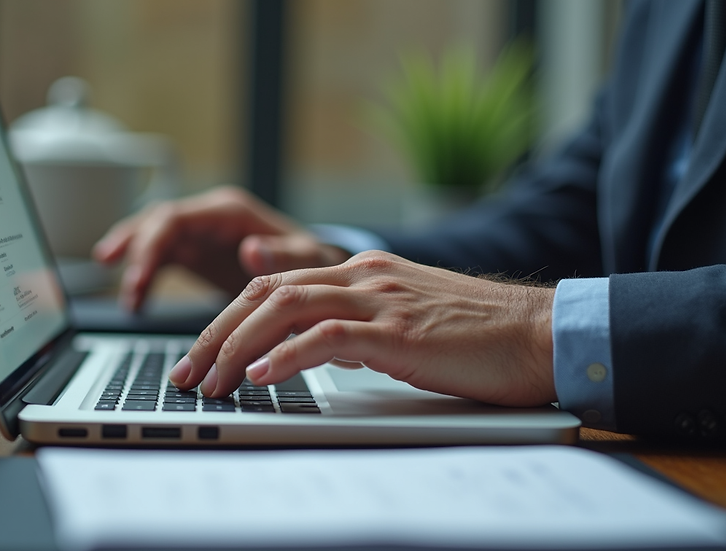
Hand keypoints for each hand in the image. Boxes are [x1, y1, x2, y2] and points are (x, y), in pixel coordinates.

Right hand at [92, 186, 348, 310]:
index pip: (175, 218)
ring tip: (127, 300)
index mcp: (229, 212)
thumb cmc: (312, 261)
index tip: (140, 276)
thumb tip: (252, 250)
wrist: (316, 272)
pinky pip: (160, 256)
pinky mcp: (196, 251)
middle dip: (138, 254)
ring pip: (151, 235)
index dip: (151, 244)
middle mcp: (209, 216)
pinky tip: (135, 303)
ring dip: (132, 260)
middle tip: (131, 292)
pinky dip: (144, 275)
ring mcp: (200, 232)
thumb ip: (282, 254)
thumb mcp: (307, 258)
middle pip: (157, 223)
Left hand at [168, 250, 556, 406]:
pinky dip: (285, 355)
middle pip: (265, 292)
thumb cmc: (476, 335)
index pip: (275, 285)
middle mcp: (363, 277)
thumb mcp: (404, 322)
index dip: (229, 319)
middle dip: (215, 333)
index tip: (202, 354)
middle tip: (187, 372)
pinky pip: (327, 337)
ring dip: (237, 346)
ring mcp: (379, 300)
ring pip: (284, 308)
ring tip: (209, 381)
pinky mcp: (398, 333)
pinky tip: (260, 376)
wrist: (539, 333)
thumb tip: (318, 349)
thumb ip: (359, 326)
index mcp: (361, 273)